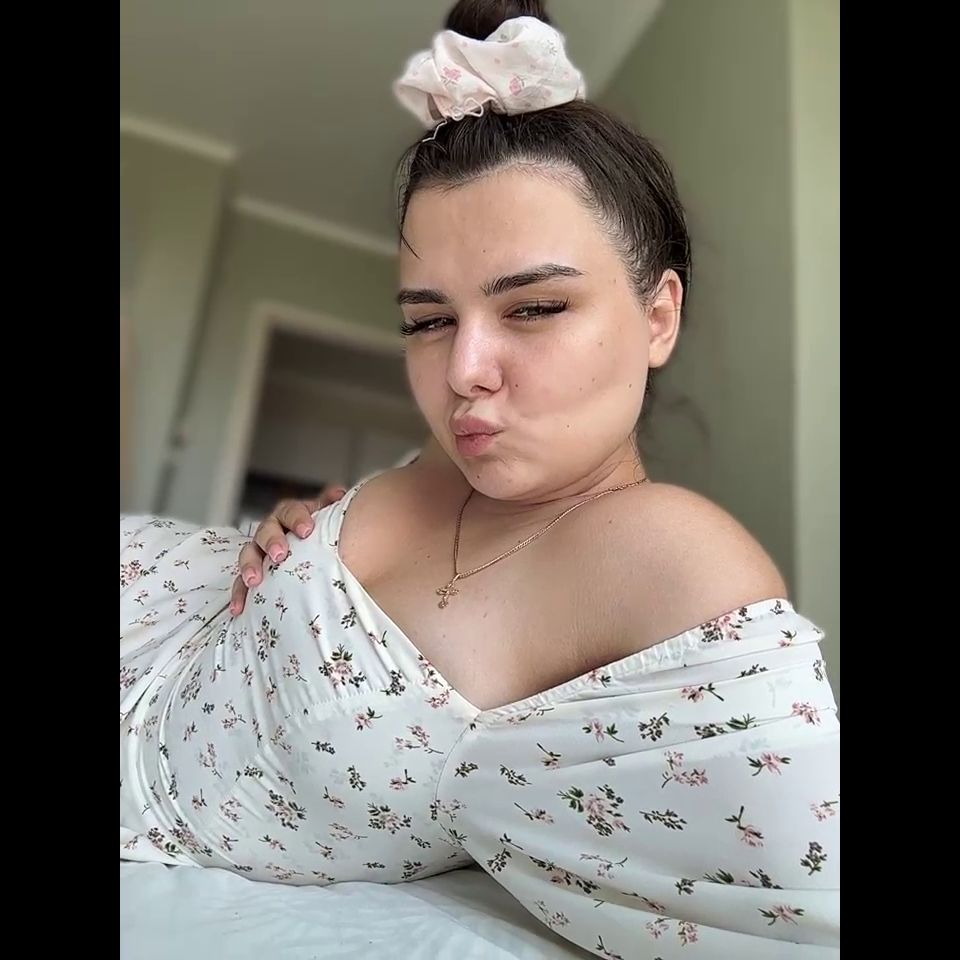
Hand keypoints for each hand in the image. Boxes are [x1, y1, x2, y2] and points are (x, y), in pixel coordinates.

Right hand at [229, 484, 346, 614]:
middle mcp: (271, 531)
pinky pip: (242, 583)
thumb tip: (338, 493)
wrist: (313, 551)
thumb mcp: (328, 518)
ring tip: (254, 580)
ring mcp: (260, 552)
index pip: (289, 511)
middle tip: (280, 554)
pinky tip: (238, 608)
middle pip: (265, 531)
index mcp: (290, 515)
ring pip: (249, 555)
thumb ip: (333, 505)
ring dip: (249, 567)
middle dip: (271, 541)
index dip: (297, 519)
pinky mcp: (254, 574)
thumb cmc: (320, 533)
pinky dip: (240, 595)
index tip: (307, 531)